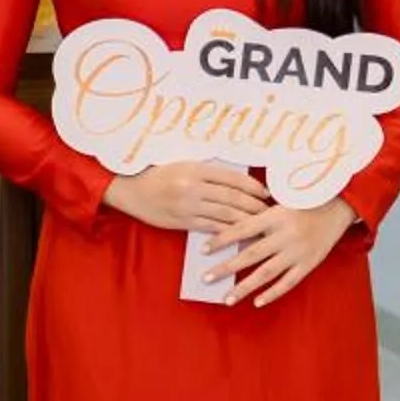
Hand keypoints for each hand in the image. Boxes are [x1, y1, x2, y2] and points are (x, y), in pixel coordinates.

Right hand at [103, 161, 268, 235]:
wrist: (129, 190)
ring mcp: (187, 205)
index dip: (252, 186)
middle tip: (270, 212)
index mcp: (195, 168)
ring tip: (261, 225)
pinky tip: (239, 234)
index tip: (266, 193)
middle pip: (233, 197)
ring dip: (246, 221)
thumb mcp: (181, 165)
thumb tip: (237, 182)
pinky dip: (228, 232)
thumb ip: (206, 172)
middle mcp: (193, 186)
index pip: (232, 177)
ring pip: (225, 214)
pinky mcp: (181, 221)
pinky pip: (211, 227)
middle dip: (255, 206)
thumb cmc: (157, 175)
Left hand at [206, 198, 357, 309]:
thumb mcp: (277, 206)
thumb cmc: (301, 205)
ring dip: (245, 287)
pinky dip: (273, 293)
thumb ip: (256, 219)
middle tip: (206, 279)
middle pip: (251, 254)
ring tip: (227, 298)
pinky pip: (288, 282)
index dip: (221, 240)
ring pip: (267, 273)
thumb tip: (227, 233)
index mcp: (275, 217)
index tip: (202, 250)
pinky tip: (257, 302)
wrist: (337, 208)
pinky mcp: (309, 264)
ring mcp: (298, 252)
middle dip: (226, 268)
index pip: (241, 229)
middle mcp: (285, 235)